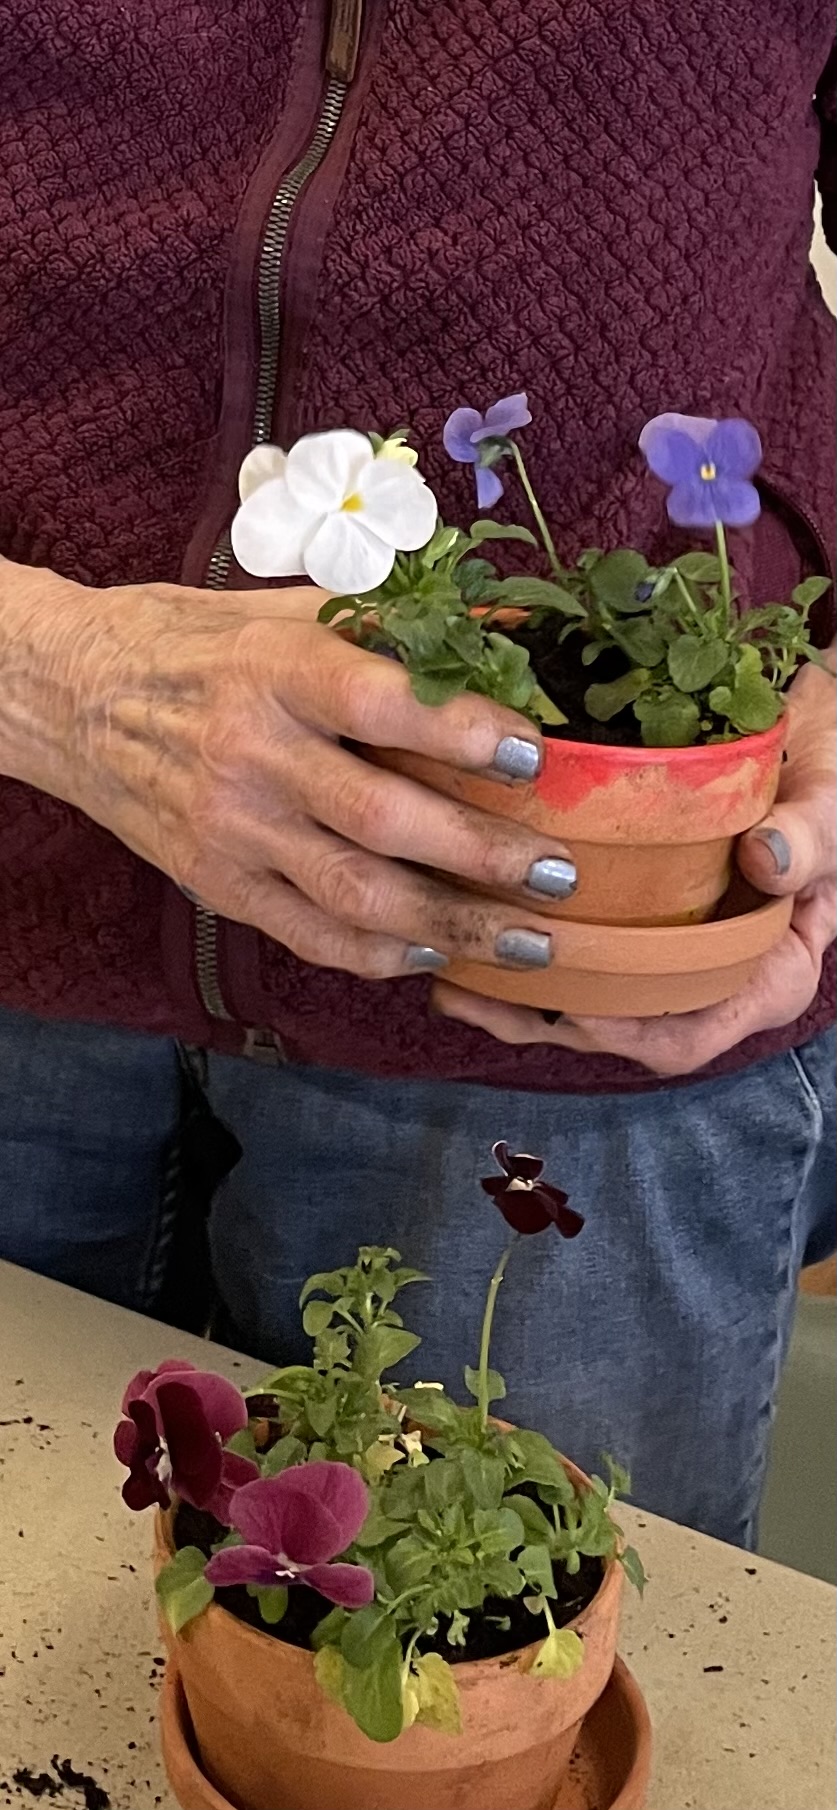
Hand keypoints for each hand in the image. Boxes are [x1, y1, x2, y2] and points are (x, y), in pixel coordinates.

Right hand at [0, 563, 575, 979]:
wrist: (75, 697)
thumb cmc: (198, 643)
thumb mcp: (284, 611)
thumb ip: (389, 626)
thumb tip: (507, 635)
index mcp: (275, 673)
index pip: (381, 705)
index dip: (464, 733)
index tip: (536, 758)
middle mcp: (253, 756)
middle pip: (383, 819)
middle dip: (484, 854)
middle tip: (561, 873)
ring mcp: (232, 831)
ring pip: (354, 895)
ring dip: (453, 924)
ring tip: (529, 939)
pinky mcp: (216, 885)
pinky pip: (308, 935)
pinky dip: (378, 954)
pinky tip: (435, 953)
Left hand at [435, 651, 835, 1074]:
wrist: (810, 728)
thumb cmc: (833, 768)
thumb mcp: (834, 799)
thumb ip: (814, 835)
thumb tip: (770, 859)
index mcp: (770, 975)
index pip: (688, 1036)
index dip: (623, 1032)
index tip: (566, 1005)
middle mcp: (714, 977)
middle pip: (617, 1027)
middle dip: (539, 1019)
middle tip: (469, 990)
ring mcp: (672, 950)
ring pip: (584, 996)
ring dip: (514, 993)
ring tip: (446, 971)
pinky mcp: (638, 915)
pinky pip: (577, 945)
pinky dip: (521, 942)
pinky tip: (467, 920)